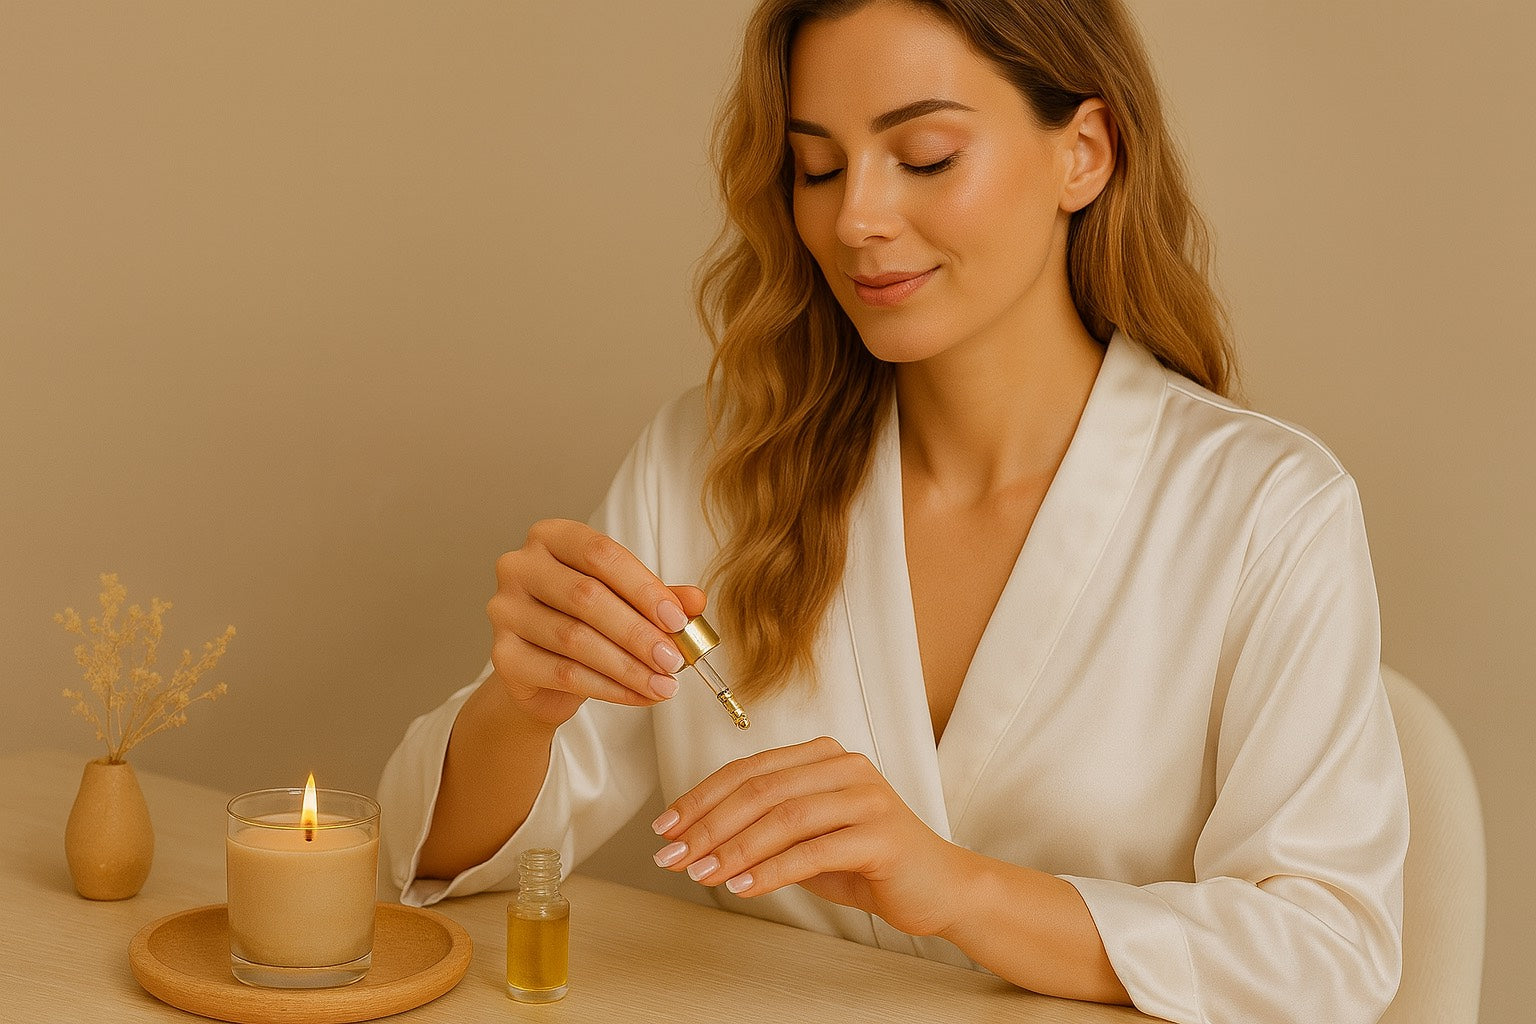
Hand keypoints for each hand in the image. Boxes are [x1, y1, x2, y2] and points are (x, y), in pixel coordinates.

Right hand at [486, 519, 705, 727]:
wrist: (543, 672)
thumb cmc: (586, 621)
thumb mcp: (626, 601)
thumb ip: (659, 597)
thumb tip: (696, 600)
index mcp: (551, 536)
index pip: (600, 553)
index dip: (643, 587)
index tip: (678, 619)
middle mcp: (519, 566)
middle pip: (586, 596)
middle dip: (638, 632)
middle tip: (674, 659)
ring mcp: (504, 610)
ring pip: (574, 639)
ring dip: (628, 666)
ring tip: (664, 684)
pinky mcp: (503, 656)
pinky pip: (561, 674)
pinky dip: (608, 688)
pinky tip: (638, 695)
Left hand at [650, 737, 966, 936]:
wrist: (940, 887)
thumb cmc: (870, 862)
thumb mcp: (808, 839)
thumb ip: (764, 830)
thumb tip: (697, 841)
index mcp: (823, 756)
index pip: (748, 769)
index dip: (701, 797)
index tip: (665, 827)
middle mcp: (845, 767)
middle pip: (760, 789)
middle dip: (707, 824)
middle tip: (672, 855)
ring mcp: (866, 797)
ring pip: (783, 817)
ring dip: (733, 848)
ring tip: (700, 874)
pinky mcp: (880, 835)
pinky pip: (812, 852)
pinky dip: (770, 871)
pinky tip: (741, 886)